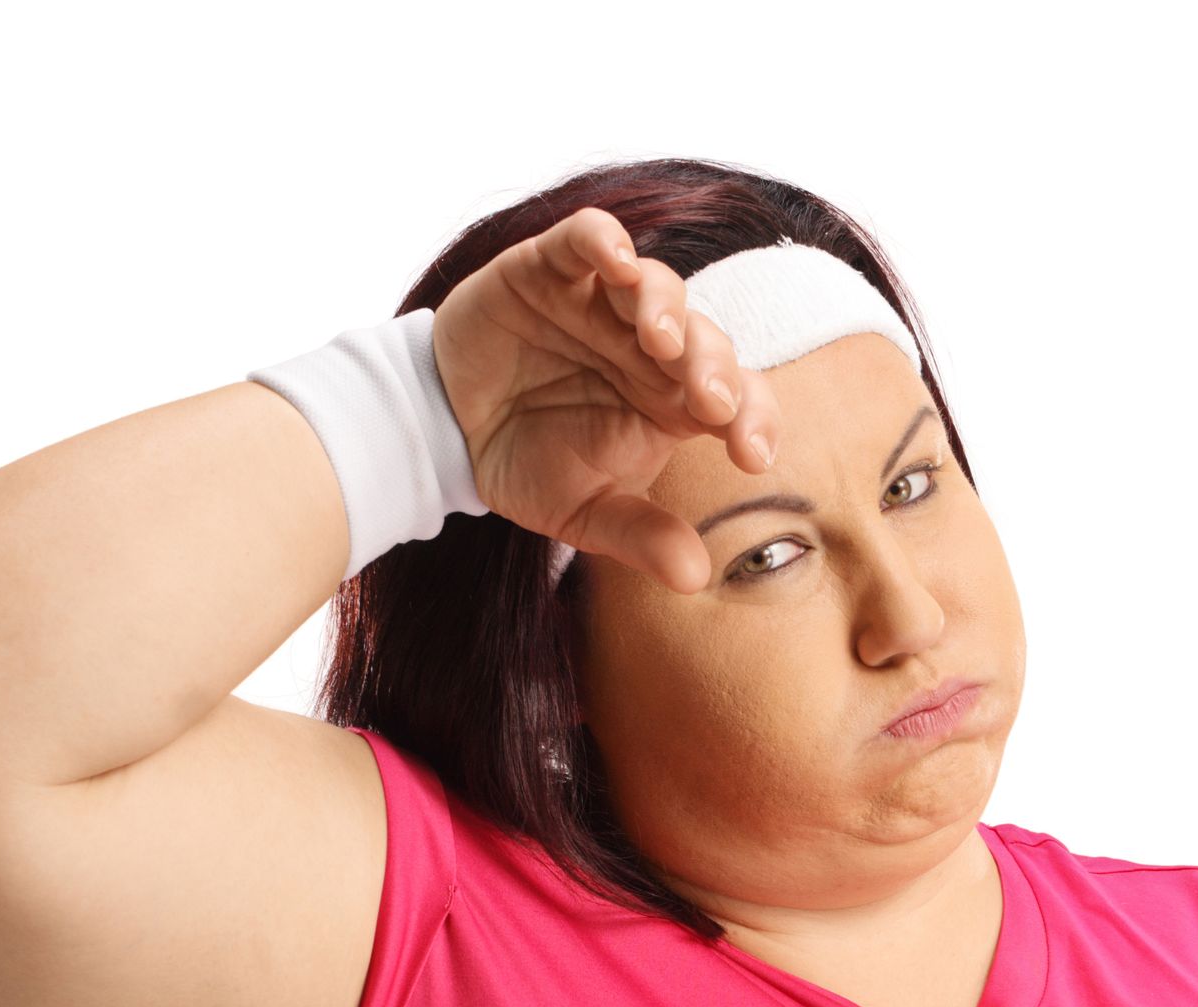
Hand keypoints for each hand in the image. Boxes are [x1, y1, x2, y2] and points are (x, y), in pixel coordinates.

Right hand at [430, 208, 774, 590]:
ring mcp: (602, 301)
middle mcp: (648, 346)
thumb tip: (695, 577)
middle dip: (712, 367)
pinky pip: (586, 238)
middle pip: (703, 339)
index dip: (754, 418)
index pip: (737, 398)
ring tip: (657, 339)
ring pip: (654, 284)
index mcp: (671, 400)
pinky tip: (615, 258)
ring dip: (664, 306)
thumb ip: (636, 534)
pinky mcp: (551, 267)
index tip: (752, 455)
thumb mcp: (578, 510)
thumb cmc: (525, 461)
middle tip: (710, 401)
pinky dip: (604, 240)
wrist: (442, 427)